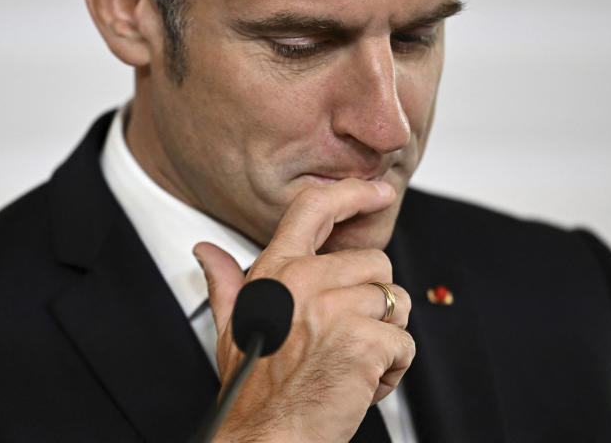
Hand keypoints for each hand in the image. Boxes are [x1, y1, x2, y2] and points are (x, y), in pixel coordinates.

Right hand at [194, 178, 414, 442]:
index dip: (354, 193)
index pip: (315, 208)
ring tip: (351, 361)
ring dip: (384, 337)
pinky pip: (404, 341)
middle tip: (346, 337)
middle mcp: (305, 282)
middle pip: (375, 263)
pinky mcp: (364, 341)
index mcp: (277, 272)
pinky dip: (393, 368)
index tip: (378, 192)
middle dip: (373, 302)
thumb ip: (226, 282)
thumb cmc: (255, 390)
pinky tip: (362, 383)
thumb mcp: (232, 327)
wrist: (268, 439)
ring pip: (395, 301)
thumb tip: (206, 252)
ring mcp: (335, 310)